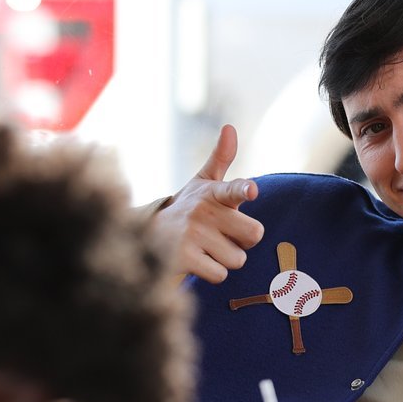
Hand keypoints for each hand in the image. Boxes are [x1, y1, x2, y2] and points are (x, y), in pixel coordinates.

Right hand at [149, 125, 263, 282]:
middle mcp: (202, 211)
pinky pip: (220, 274)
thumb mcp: (203, 182)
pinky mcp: (183, 258)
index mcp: (213, 192)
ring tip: (206, 247)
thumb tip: (229, 127)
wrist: (148, 236)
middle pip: (254, 234)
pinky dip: (212, 272)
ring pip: (238, 259)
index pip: (233, 189)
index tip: (252, 191)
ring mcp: (191, 235)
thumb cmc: (188, 209)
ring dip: (226, 259)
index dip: (244, 190)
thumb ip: (221, 158)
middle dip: (244, 240)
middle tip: (225, 234)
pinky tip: (197, 261)